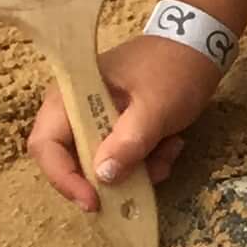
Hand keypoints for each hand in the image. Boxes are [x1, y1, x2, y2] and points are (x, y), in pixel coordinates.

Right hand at [28, 35, 219, 211]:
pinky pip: (122, 154)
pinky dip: (147, 159)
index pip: (46, 145)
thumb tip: (102, 176)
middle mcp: (74, 107)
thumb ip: (129, 143)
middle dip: (110, 176)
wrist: (200, 44)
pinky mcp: (116, 123)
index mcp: (70, 96)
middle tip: (146, 178)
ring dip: (138, 168)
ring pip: (101, 161)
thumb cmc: (175, 71)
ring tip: (169, 151)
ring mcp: (95, 115)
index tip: (94, 202)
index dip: (64, 178)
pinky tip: (173, 144)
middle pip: (71, 159)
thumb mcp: (156, 109)